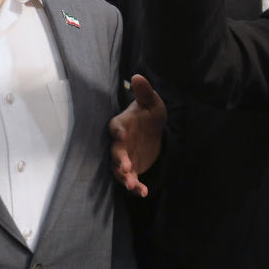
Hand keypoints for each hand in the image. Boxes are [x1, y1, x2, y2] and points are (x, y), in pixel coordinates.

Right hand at [109, 75, 165, 196]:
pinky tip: (143, 192)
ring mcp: (123, 157)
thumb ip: (145, 92)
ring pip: (119, 169)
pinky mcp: (131, 169)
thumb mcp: (152, 103)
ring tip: (131, 184)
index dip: (118, 131)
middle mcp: (119, 143)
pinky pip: (131, 179)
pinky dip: (135, 187)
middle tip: (125, 166)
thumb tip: (138, 76)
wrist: (152, 132)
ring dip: (124, 177)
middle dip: (119, 159)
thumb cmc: (148, 116)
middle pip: (115, 152)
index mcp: (122, 124)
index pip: (116, 127)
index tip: (121, 134)